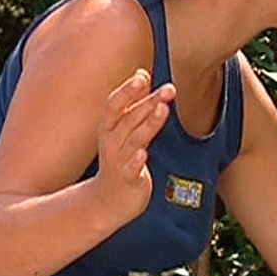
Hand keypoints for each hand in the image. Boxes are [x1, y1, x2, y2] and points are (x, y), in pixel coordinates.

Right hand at [93, 68, 175, 226]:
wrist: (107, 202)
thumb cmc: (119, 159)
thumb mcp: (123, 130)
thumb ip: (134, 103)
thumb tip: (142, 73)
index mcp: (109, 128)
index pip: (115, 104)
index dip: (128, 90)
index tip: (143, 75)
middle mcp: (111, 142)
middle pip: (129, 118)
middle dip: (148, 102)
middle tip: (169, 88)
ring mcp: (118, 161)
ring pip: (134, 139)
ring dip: (148, 123)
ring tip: (163, 109)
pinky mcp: (127, 180)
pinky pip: (131, 169)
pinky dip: (136, 161)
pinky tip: (144, 154)